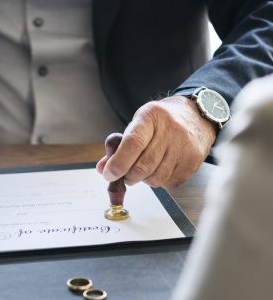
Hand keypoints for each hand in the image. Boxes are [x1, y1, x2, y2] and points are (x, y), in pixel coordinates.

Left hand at [97, 96, 216, 188]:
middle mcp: (170, 129)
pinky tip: (160, 169)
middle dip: (128, 176)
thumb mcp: (138, 125)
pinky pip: (169, 183)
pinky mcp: (193, 161)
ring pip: (156, 178)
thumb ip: (119, 147)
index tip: (108, 174)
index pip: (132, 143)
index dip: (118, 163)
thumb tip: (102, 169)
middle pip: (143, 166)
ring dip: (144, 180)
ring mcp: (184, 146)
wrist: (196, 116)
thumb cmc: (161, 122)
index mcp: (150, 117)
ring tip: (144, 171)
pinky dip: (160, 182)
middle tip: (125, 176)